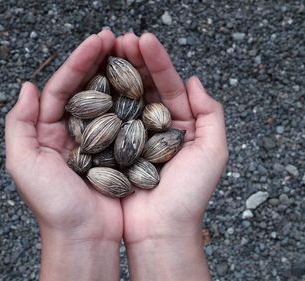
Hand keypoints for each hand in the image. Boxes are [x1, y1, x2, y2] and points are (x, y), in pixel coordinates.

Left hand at [5, 30, 121, 280]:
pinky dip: (135, 102)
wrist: (85, 238)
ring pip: (109, 99)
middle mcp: (73, 131)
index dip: (78, 61)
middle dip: (100, 60)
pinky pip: (127, 120)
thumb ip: (18, 124)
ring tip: (133, 52)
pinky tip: (145, 85)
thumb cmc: (53, 206)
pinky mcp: (120, 151)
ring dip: (120, 74)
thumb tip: (28, 87)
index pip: (62, 86)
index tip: (97, 41)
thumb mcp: (23, 164)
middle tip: (117, 37)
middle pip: (87, 87)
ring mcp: (99, 140)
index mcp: (48, 130)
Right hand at [114, 33, 228, 279]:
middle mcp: (155, 126)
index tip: (144, 39)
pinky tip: (91, 80)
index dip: (157, 61)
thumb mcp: (212, 152)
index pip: (168, 84)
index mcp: (180, 124)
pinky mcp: (112, 148)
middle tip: (120, 38)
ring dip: (115, 73)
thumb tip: (194, 79)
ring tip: (105, 49)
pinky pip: (105, 120)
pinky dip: (99, 100)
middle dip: (132, 59)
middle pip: (143, 86)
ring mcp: (132, 136)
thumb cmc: (189, 196)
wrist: (160, 230)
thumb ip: (210, 114)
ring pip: (123, 98)